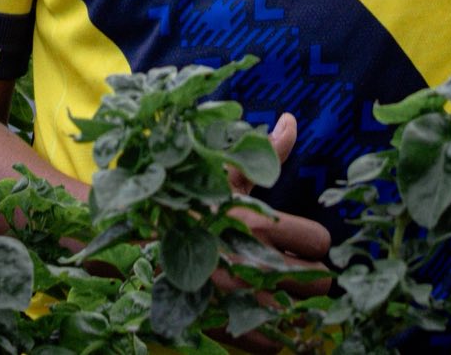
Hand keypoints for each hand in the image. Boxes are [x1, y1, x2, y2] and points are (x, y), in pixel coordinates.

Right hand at [208, 114, 333, 352]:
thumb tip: (291, 119)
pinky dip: (270, 336)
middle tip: (296, 271)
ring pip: (298, 314)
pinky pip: (267, 343)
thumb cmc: (185, 197)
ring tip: (282, 298)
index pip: (319, 241)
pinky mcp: (222, 322)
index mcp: (259, 222)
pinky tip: (260, 318)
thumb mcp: (224, 171)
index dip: (313, 242)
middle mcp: (253, 260)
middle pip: (319, 281)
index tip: (299, 242)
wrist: (132, 234)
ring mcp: (239, 296)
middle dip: (312, 276)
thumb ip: (265, 150)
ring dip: (296, 307)